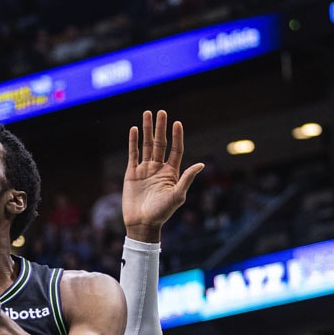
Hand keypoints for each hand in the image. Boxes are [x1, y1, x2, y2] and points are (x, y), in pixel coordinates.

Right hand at [123, 109, 204, 242]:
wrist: (142, 223)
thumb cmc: (162, 213)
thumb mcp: (177, 196)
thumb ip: (187, 179)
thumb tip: (201, 164)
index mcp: (171, 172)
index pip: (175, 150)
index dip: (177, 137)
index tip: (177, 123)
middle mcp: (159, 168)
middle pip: (161, 143)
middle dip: (161, 127)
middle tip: (162, 112)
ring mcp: (145, 169)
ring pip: (147, 145)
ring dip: (147, 129)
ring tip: (147, 114)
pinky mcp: (132, 173)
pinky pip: (133, 154)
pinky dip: (133, 142)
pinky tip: (134, 129)